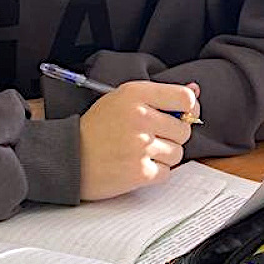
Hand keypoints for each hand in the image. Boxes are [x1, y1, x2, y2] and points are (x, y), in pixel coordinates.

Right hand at [78, 80, 197, 199]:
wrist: (68, 157)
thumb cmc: (97, 127)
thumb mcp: (123, 99)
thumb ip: (160, 95)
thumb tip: (195, 91)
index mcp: (136, 94)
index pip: (185, 98)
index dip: (189, 109)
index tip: (182, 115)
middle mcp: (140, 118)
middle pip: (184, 129)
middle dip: (173, 135)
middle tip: (152, 136)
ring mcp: (140, 146)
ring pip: (178, 152)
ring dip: (164, 155)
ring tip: (141, 151)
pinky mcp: (139, 172)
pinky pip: (166, 172)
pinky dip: (155, 171)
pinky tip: (137, 165)